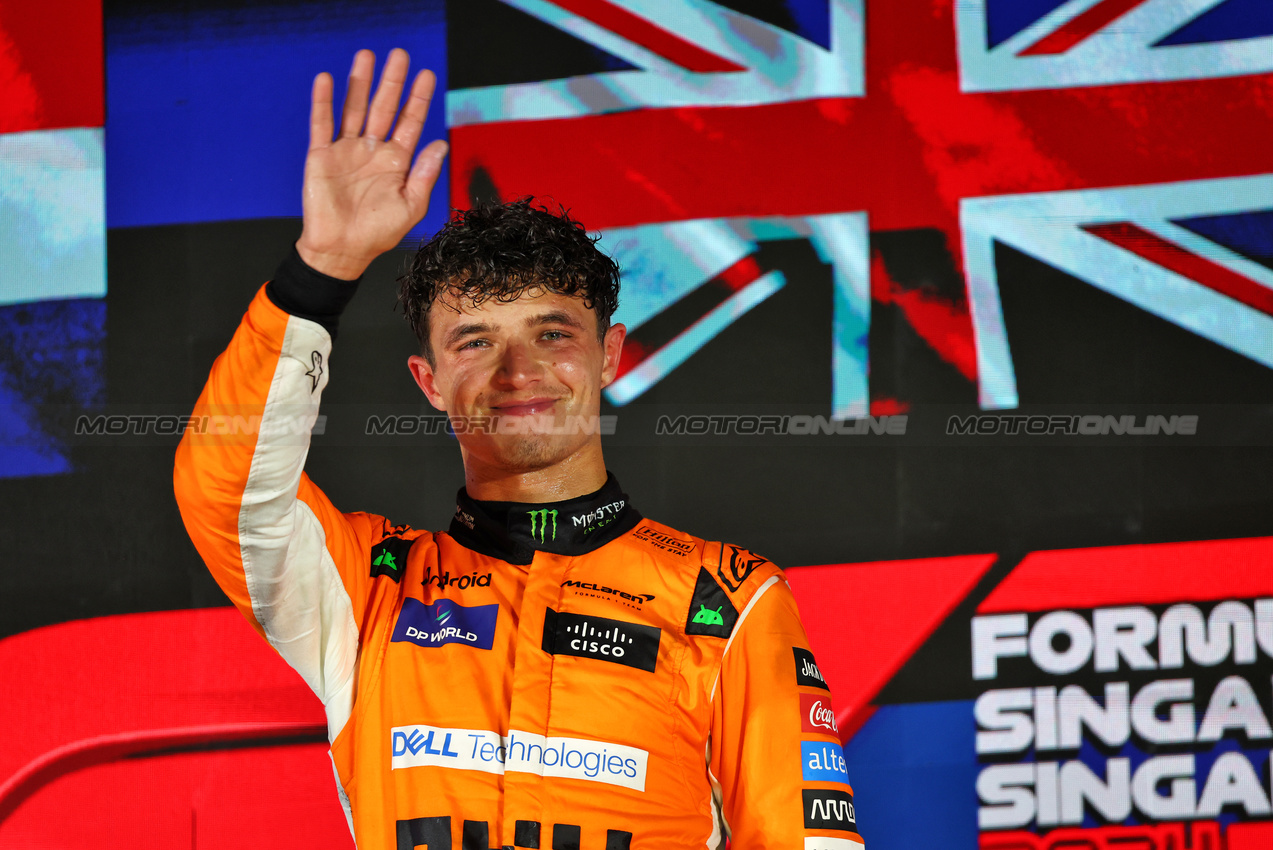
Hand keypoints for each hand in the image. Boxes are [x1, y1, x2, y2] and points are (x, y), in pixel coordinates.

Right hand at [296, 49, 447, 279]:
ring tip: (366, 56)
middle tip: (400, 55)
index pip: (410, 123)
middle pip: (383, 107)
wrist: (342, 250)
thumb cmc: (378, 233)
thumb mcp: (411, 206)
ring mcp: (347, 150)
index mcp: (396, 162)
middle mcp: (372, 150)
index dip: (418, 99)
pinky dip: (324, 102)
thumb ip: (425, 174)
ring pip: (354, 108)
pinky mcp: (322, 156)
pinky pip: (322, 124)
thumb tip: (440, 144)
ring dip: (359, 82)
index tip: (427, 75)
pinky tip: (327, 80)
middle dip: (392, 81)